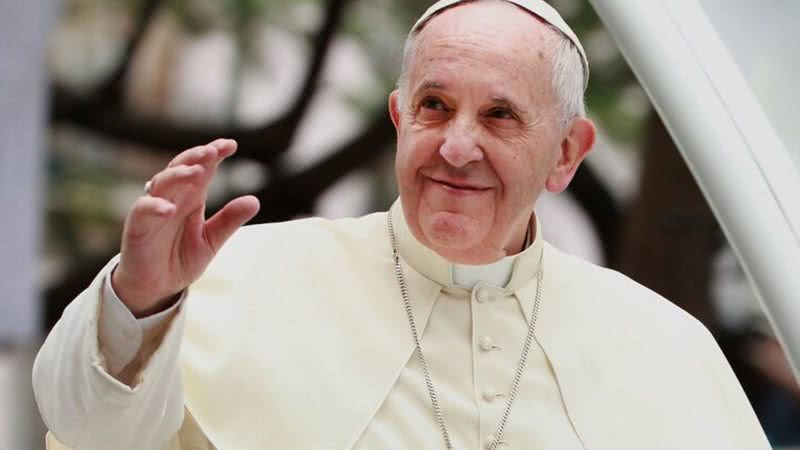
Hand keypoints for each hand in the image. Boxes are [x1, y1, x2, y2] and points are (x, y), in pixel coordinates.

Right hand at [112, 139, 259, 316]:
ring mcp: (153, 210)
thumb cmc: (179, 259)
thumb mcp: (211, 241)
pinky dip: (154, 207)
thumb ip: (229, 221)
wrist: (155, 288)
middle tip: (212, 151)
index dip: (214, 154)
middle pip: (180, 168)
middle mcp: (172, 198)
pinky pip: (142, 211)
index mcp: (191, 198)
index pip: (202, 169)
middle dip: (196, 157)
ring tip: (196, 172)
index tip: (231, 145)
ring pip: (161, 183)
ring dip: (177, 176)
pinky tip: (169, 209)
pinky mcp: (137, 227)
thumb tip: (255, 201)